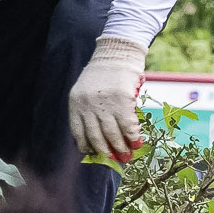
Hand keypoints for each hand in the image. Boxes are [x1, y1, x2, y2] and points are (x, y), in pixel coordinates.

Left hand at [68, 36, 147, 160]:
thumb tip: (98, 137)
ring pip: (113, 133)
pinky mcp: (122, 101)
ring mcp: (105, 103)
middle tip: (114, 160)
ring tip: (126, 155)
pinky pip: (128, 125)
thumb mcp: (86, 90)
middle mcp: (88, 105)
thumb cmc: (103, 73)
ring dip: (121, 147)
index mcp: (76, 103)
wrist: (116, 52)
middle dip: (106, 151)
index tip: (94, 155)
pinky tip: (136, 142)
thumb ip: (87, 110)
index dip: (87, 146)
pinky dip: (133, 136)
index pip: (78, 131)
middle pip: (97, 136)